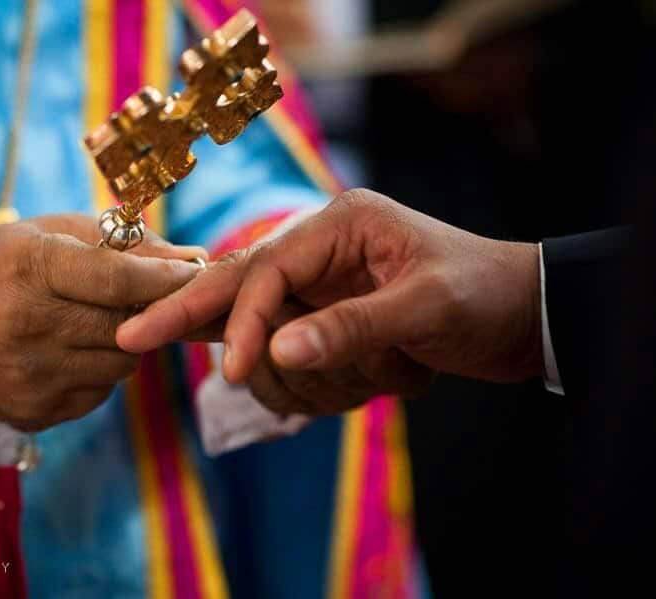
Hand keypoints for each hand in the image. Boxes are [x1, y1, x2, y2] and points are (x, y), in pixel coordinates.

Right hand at [0, 214, 204, 430]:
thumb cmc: (1, 265)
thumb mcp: (52, 234)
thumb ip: (125, 244)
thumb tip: (196, 257)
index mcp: (31, 271)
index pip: (116, 280)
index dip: (165, 279)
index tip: (198, 271)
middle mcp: (29, 328)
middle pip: (128, 327)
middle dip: (151, 311)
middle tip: (154, 296)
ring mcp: (31, 377)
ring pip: (122, 363)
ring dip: (126, 342)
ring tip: (97, 320)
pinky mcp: (33, 412)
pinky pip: (99, 391)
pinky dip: (99, 369)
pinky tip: (72, 350)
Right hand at [118, 189, 541, 393]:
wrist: (526, 316)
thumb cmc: (483, 295)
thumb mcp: (424, 309)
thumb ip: (348, 328)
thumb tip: (270, 355)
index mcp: (338, 225)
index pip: (263, 271)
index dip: (240, 321)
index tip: (232, 369)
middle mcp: (320, 251)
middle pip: (233, 284)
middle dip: (188, 314)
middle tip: (129, 336)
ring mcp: (321, 289)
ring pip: (266, 336)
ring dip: (314, 376)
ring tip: (392, 376)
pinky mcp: (329, 321)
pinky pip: (294, 359)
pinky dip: (320, 385)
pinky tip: (383, 380)